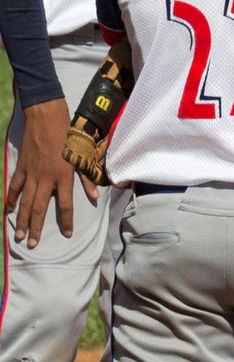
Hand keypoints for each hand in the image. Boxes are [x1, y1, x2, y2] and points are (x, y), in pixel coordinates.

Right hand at [5, 99, 78, 246]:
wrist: (46, 118)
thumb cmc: (68, 134)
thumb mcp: (82, 155)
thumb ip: (87, 178)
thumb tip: (95, 197)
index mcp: (64, 175)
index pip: (66, 204)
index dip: (67, 221)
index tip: (68, 234)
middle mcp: (46, 178)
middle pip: (39, 208)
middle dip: (36, 227)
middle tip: (32, 244)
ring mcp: (31, 173)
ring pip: (25, 201)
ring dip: (21, 219)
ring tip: (18, 235)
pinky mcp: (21, 167)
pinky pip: (15, 187)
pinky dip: (12, 199)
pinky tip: (9, 210)